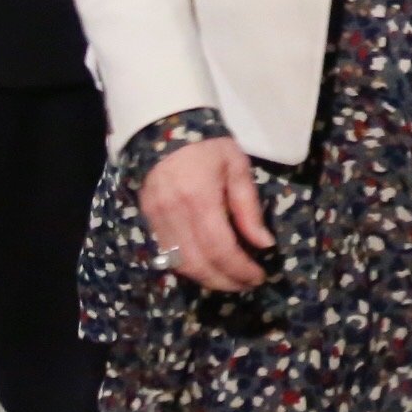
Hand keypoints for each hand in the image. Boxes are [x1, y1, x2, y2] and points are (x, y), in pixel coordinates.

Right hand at [138, 133, 273, 292]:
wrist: (165, 127)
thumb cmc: (208, 145)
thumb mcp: (237, 168)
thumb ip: (249, 208)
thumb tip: (264, 244)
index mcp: (200, 199)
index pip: (221, 249)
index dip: (240, 269)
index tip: (259, 277)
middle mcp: (174, 215)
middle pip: (199, 264)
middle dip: (225, 281)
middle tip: (247, 284)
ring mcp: (156, 220)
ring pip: (180, 265)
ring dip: (207, 279)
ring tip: (230, 280)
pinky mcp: (147, 221)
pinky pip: (167, 256)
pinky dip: (189, 268)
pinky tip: (208, 267)